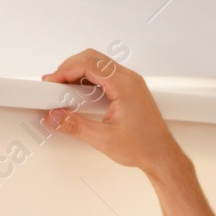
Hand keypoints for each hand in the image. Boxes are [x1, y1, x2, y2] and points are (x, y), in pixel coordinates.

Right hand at [41, 49, 183, 178]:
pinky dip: (90, 79)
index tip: (52, 82)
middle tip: (55, 85)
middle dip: (69, 68)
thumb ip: (75, 126)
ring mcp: (132, 83)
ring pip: (99, 64)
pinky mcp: (131, 89)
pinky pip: (106, 74)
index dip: (65, 70)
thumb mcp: (103, 139)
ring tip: (64, 90)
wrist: (163, 157)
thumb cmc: (146, 147)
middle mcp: (130, 79)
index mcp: (125, 86)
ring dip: (79, 72)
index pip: (88, 64)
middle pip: (92, 58)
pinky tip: (80, 94)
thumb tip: (56, 116)